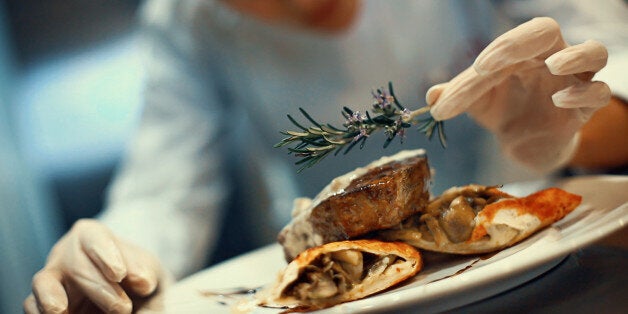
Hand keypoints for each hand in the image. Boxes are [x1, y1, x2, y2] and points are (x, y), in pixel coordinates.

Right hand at [24, 219, 165, 313]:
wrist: (132, 302)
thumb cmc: (138, 281)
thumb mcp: (148, 272)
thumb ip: (145, 273)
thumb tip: (141, 281)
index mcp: (92, 236)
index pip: (93, 238)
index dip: (104, 254)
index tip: (119, 274)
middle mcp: (67, 253)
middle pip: (75, 265)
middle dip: (99, 288)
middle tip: (124, 308)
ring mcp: (51, 279)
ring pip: (43, 283)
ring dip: (52, 298)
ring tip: (59, 311)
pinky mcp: (42, 303)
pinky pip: (32, 305)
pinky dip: (41, 312)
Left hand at [427, 17, 610, 171]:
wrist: (523, 144)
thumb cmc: (502, 111)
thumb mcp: (476, 104)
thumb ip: (456, 96)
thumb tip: (431, 95)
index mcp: (523, 52)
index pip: (513, 40)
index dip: (497, 49)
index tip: (476, 71)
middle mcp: (551, 59)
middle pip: (548, 32)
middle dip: (521, 42)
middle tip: (488, 65)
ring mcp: (574, 81)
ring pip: (595, 53)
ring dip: (575, 56)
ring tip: (552, 66)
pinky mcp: (585, 110)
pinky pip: (600, 93)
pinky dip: (584, 93)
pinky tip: (559, 100)